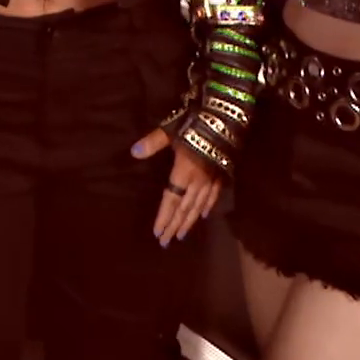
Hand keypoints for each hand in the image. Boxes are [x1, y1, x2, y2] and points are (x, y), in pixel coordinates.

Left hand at [132, 128, 222, 246]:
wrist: (226, 117)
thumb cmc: (195, 123)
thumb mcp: (171, 131)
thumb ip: (153, 143)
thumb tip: (133, 152)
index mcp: (183, 172)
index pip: (171, 200)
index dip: (164, 217)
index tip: (157, 232)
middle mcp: (198, 180)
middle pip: (184, 208)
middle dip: (174, 225)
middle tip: (166, 242)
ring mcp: (211, 179)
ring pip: (199, 206)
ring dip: (188, 221)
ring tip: (181, 235)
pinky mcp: (222, 174)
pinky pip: (213, 196)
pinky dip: (207, 207)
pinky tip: (203, 215)